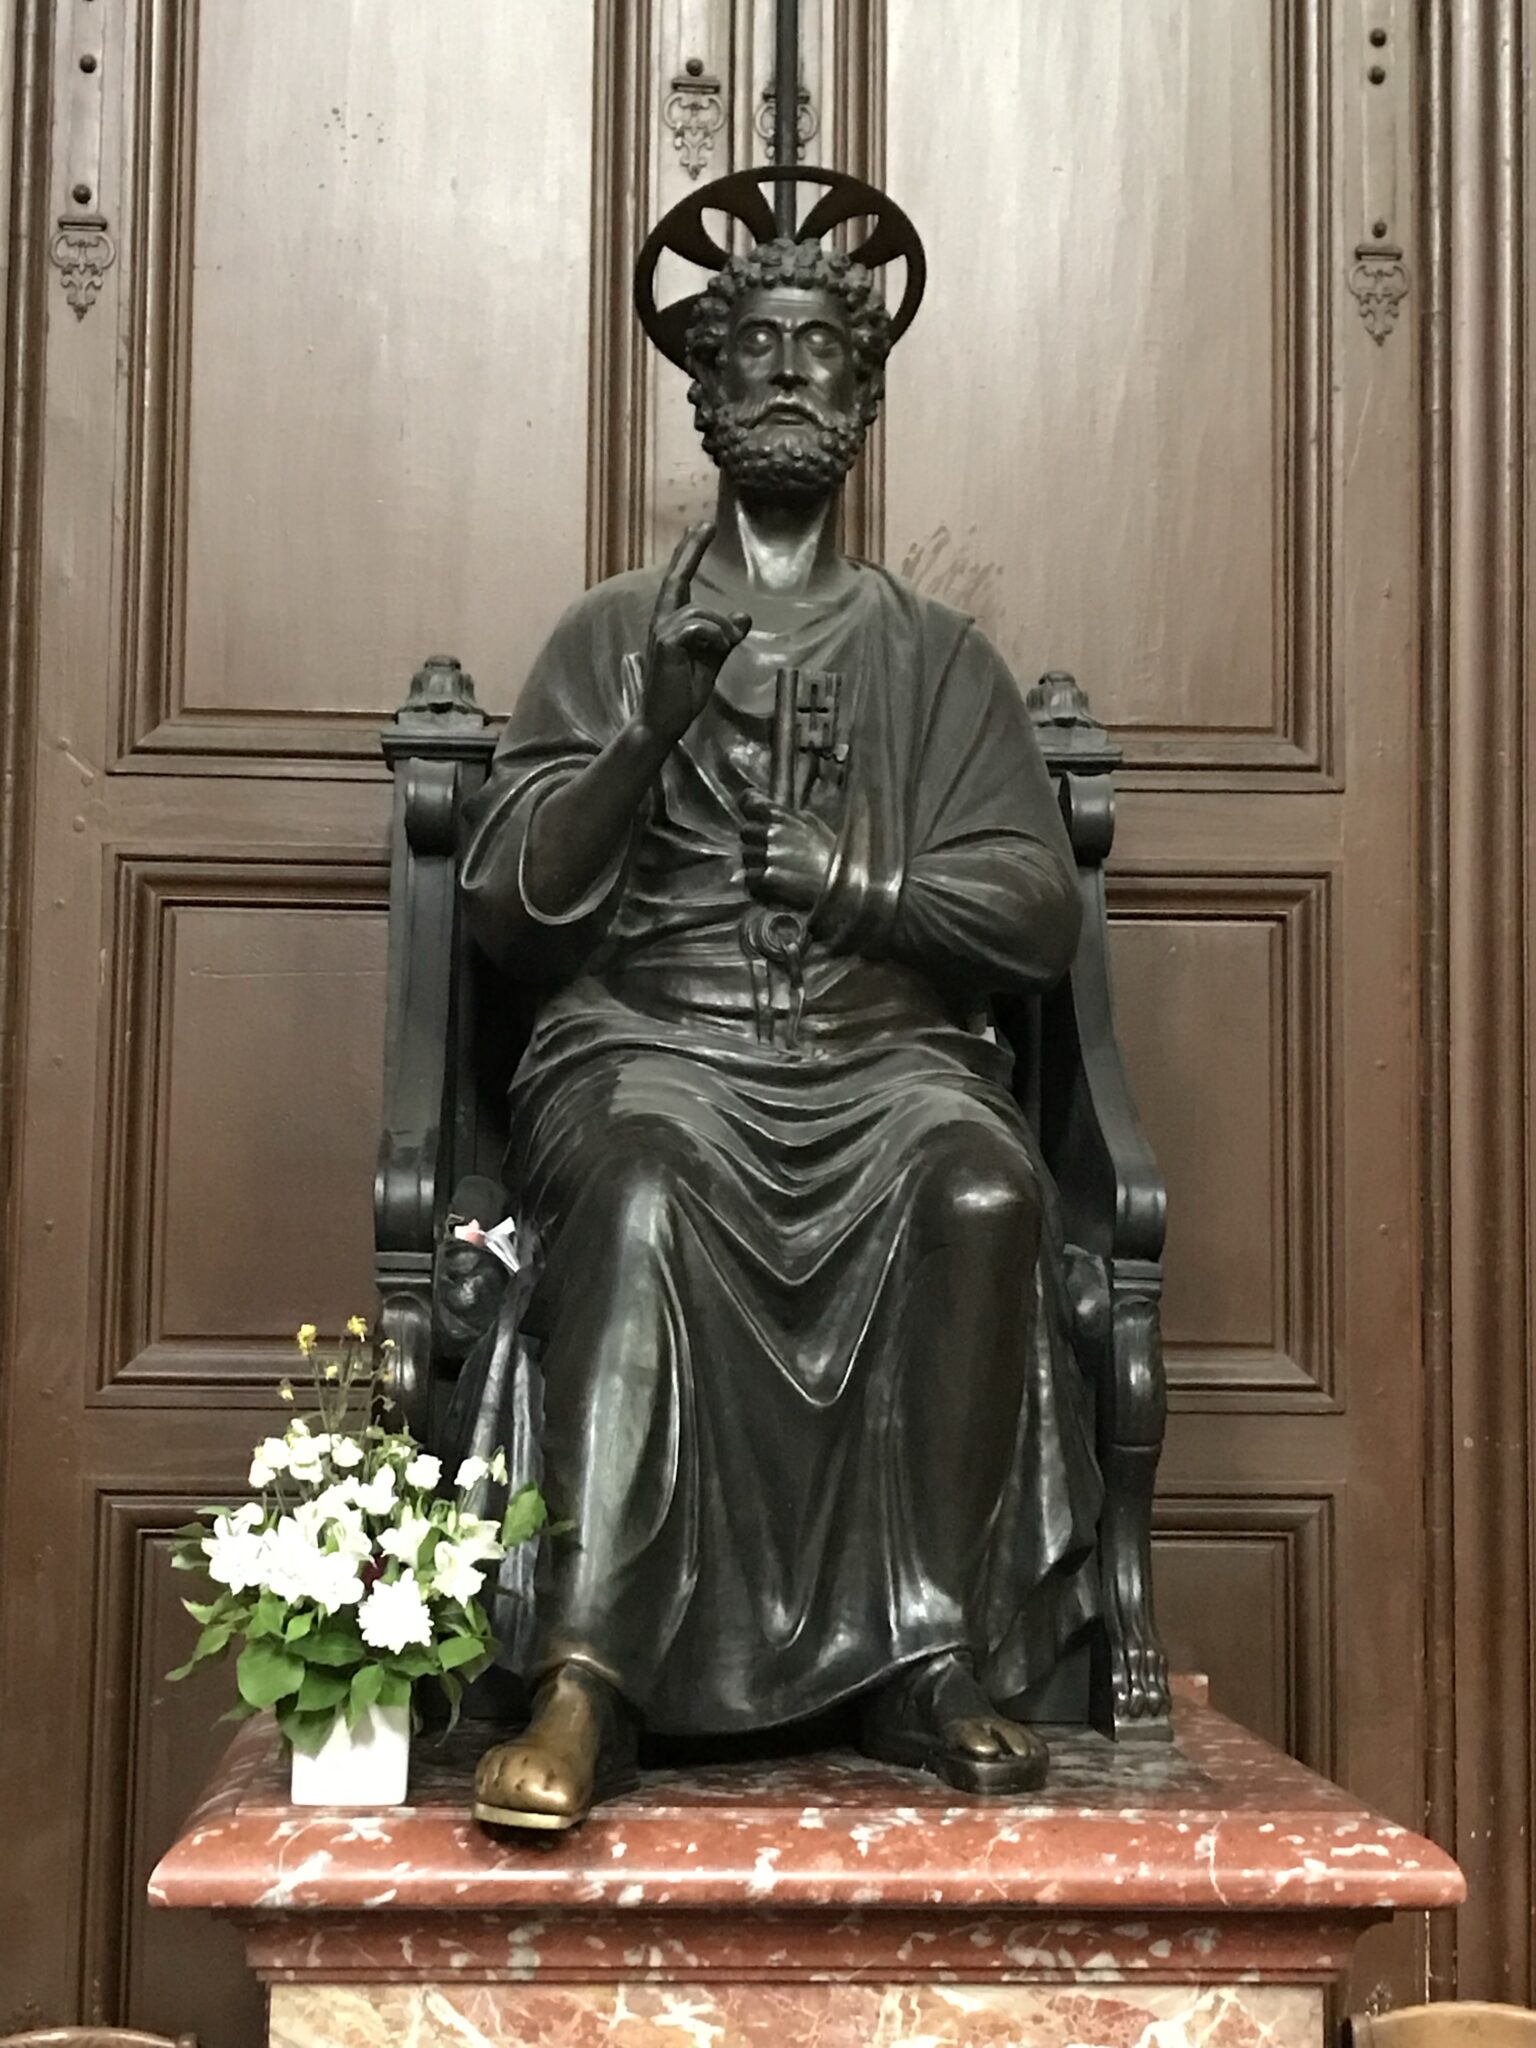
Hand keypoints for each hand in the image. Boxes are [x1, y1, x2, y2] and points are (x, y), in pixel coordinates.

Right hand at [640, 523, 751, 744]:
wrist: (665, 720)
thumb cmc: (682, 693)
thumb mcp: (712, 661)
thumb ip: (725, 639)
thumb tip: (744, 615)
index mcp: (673, 623)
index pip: (680, 582)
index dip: (690, 554)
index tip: (703, 529)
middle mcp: (663, 621)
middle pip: (677, 578)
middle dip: (691, 550)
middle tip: (706, 525)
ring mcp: (661, 632)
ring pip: (699, 611)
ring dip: (720, 627)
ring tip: (726, 645)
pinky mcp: (666, 644)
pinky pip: (696, 626)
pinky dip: (713, 635)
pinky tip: (718, 648)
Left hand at [741, 792, 836, 910]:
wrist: (842, 885)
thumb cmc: (830, 854)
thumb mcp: (811, 824)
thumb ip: (785, 817)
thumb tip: (764, 812)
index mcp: (782, 816)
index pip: (749, 802)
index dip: (749, 807)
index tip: (752, 812)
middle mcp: (771, 833)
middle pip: (745, 832)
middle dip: (755, 841)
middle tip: (771, 852)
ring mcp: (767, 856)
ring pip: (746, 857)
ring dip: (757, 864)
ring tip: (777, 871)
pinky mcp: (765, 879)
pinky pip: (748, 879)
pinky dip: (757, 884)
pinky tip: (773, 886)